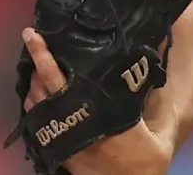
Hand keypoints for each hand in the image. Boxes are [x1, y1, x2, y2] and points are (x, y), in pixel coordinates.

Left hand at [21, 28, 175, 174]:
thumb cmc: (144, 159)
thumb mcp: (159, 133)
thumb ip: (155, 101)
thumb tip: (156, 66)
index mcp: (94, 113)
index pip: (59, 79)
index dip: (44, 56)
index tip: (34, 34)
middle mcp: (70, 122)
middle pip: (41, 86)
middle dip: (36, 61)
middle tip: (34, 39)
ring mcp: (60, 136)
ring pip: (35, 102)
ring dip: (33, 80)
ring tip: (37, 59)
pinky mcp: (56, 148)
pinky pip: (36, 119)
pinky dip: (34, 101)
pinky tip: (39, 88)